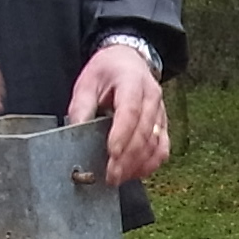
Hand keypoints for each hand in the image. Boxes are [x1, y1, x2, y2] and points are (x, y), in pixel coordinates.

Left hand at [67, 39, 170, 185]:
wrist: (128, 61)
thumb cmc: (107, 72)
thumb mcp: (87, 82)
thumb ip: (81, 107)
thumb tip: (75, 134)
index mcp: (132, 81)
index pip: (131, 111)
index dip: (122, 134)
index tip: (111, 153)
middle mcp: (152, 96)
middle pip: (144, 132)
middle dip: (128, 157)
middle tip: (111, 175)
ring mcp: (161, 112)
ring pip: (155, 143)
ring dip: (138, 164)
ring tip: (120, 177)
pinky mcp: (163, 125)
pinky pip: (163, 148)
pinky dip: (151, 164)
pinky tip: (135, 172)